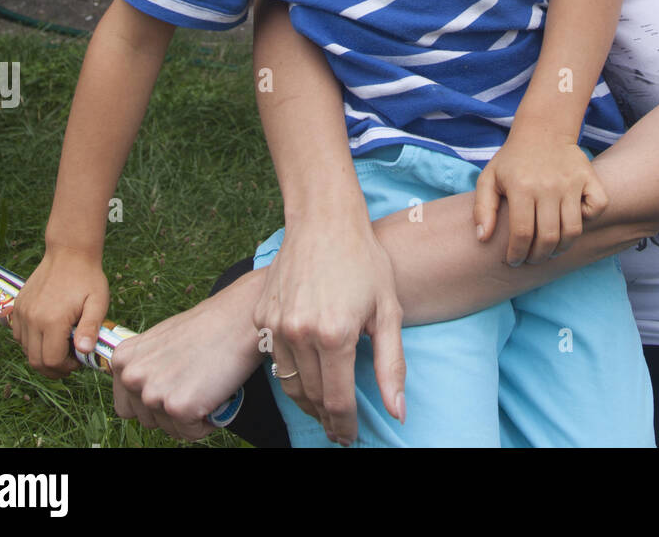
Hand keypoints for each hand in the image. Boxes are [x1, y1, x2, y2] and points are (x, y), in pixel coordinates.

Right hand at [11, 247, 108, 377]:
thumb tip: (85, 351)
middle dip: (53, 368)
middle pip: (35, 361)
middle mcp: (32, 319)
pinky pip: (18, 335)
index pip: (51, 361)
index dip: (65, 368)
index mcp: (52, 321)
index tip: (78, 360)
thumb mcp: (98, 301)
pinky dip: (30, 342)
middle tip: (69, 362)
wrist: (69, 252)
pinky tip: (47, 334)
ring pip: (25, 350)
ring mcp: (21, 313)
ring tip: (60, 346)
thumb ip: (91, 328)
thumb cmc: (87, 278)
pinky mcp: (16, 307)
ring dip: (41, 355)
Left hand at [111, 274, 263, 441]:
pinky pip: (192, 433)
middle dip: (173, 409)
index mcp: (123, 359)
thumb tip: (147, 389)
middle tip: (196, 384)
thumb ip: (146, 364)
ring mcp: (154, 393)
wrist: (241, 317)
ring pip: (169, 429)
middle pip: (148, 420)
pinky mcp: (178, 407)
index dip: (155, 400)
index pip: (127, 404)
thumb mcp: (162, 339)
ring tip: (207, 386)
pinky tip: (216, 395)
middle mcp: (131, 377)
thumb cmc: (209, 325)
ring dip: (190, 416)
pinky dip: (207, 421)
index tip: (174, 387)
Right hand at [251, 221, 405, 445]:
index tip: (350, 436)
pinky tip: (307, 373)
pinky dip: (290, 373)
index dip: (345, 426)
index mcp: (335, 334)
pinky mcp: (261, 317)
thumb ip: (392, 365)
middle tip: (339, 428)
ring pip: (289, 384)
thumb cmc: (364, 261)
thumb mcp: (388, 311)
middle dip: (328, 418)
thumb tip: (397, 412)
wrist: (325, 221)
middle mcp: (301, 333)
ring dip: (308, 401)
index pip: (337, 401)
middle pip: (312, 397)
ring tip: (325, 408)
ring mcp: (276, 325)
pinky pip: (275, 359)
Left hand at [472, 129, 608, 265]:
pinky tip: (573, 220)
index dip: (517, 254)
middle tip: (532, 259)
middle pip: (548, 237)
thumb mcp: (489, 178)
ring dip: (561, 248)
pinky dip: (589, 219)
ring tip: (550, 249)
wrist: (543, 129)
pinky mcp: (589, 177)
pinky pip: (598, 207)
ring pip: (573, 230)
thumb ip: (482, 209)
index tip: (514, 260)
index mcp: (521, 187)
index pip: (522, 234)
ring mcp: (571, 182)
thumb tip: (482, 238)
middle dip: (538, 257)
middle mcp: (548, 185)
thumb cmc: (513, 159)